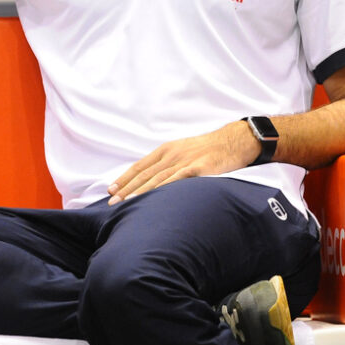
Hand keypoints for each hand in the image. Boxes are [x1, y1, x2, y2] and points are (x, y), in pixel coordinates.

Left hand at [107, 121, 258, 203]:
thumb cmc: (208, 149)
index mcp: (167, 150)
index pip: (140, 166)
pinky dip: (164, 189)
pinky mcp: (198, 168)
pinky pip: (178, 180)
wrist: (233, 141)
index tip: (111, 190)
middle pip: (144, 174)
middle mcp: (172, 155)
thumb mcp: (184, 151)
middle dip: (126, 189)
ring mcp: (184, 161)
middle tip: (111, 202)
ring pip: (157, 179)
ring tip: (126, 203)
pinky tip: (154, 199)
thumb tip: (152, 180)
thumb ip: (168, 164)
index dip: (125, 178)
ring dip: (140, 192)